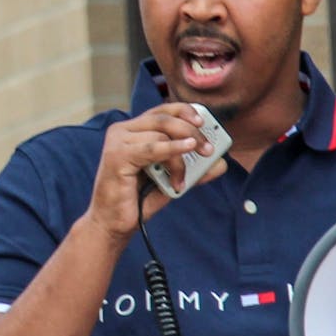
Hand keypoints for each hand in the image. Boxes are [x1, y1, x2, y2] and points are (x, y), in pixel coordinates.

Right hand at [83, 103, 227, 244]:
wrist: (114, 224)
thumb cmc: (138, 200)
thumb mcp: (172, 181)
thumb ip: (193, 169)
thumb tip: (221, 163)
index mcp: (134, 130)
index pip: (162, 110)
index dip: (185, 111)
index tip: (203, 122)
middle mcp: (123, 131)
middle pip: (164, 118)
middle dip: (191, 131)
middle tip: (208, 149)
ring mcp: (117, 141)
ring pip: (162, 134)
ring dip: (180, 157)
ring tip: (182, 179)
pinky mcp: (116, 156)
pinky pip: (152, 148)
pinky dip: (172, 151)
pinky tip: (186, 152)